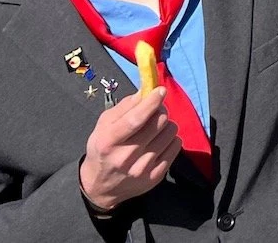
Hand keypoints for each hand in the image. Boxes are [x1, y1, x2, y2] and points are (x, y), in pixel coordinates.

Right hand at [78, 87, 179, 211]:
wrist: (102, 186)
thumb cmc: (103, 149)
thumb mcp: (104, 125)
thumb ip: (125, 106)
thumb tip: (146, 91)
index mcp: (109, 141)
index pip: (135, 119)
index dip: (151, 102)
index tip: (160, 90)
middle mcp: (125, 157)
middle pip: (158, 123)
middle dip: (160, 111)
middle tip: (155, 112)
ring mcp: (142, 169)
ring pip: (170, 132)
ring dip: (166, 125)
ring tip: (155, 130)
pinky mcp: (155, 176)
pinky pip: (176, 146)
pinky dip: (170, 139)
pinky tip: (159, 142)